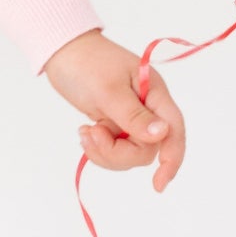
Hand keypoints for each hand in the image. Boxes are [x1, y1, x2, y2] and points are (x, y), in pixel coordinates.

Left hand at [41, 27, 185, 191]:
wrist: (62, 52)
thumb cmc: (86, 63)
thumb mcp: (108, 90)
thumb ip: (134, 116)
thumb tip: (162, 135)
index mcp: (154, 94)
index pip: (174, 131)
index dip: (171, 159)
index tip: (158, 184)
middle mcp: (148, 108)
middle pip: (147, 149)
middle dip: (118, 152)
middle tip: (92, 135)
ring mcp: (131, 117)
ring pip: (130, 153)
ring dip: (105, 151)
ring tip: (85, 132)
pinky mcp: (115, 123)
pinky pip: (114, 148)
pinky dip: (99, 147)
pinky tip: (85, 132)